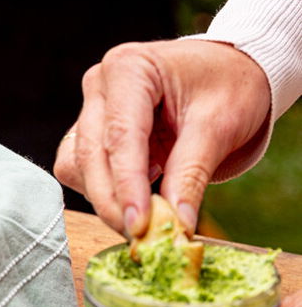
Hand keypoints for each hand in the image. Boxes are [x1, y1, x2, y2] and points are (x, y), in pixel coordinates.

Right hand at [53, 39, 270, 237]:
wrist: (230, 69)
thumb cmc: (228, 84)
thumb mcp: (219, 125)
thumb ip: (191, 173)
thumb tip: (176, 223)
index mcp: (129, 68)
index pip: (120, 135)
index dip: (127, 185)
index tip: (139, 225)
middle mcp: (100, 85)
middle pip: (90, 153)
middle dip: (112, 200)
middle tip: (142, 237)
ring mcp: (91, 106)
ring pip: (77, 164)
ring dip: (105, 197)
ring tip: (147, 217)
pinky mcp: (91, 129)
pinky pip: (81, 168)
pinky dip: (105, 190)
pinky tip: (138, 197)